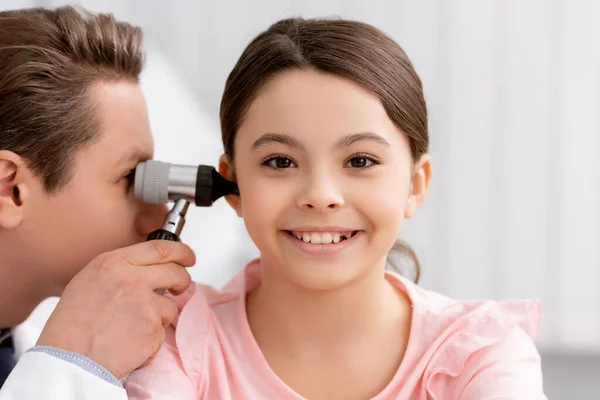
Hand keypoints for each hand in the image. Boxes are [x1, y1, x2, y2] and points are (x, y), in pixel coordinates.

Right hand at [36, 240, 194, 378]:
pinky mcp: (153, 327)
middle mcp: (132, 278)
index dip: (181, 251)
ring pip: (170, 306)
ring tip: (131, 329)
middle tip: (179, 288)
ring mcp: (145, 302)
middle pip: (176, 272)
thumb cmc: (71, 326)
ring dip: (159, 318)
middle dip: (182, 280)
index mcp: (113, 263)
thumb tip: (146, 270)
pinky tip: (130, 344)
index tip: (188, 256)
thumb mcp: (88, 281)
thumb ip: (119, 270)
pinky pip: (162, 333)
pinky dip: (151, 342)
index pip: (160, 248)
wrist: (67, 360)